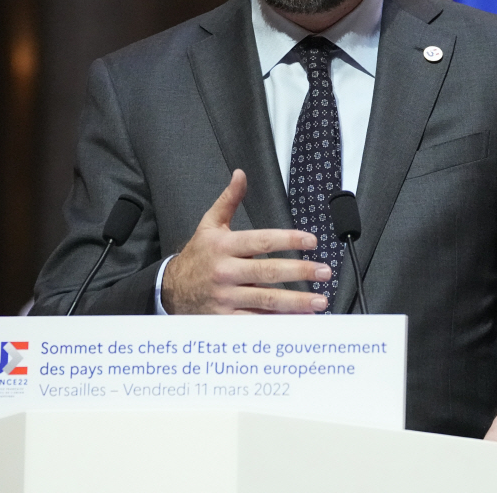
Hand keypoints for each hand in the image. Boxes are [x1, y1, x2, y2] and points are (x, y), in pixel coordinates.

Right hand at [161, 169, 331, 313]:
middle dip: (300, 272)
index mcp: (224, 246)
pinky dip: (278, 322)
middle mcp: (225, 271)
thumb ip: (228, 200)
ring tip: (319, 300)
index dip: (288, 240)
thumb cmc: (197, 256)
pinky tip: (298, 321)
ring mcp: (226, 297)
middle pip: (268, 271)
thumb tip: (241, 175)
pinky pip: (256, 321)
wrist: (171, 290)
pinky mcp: (225, 319)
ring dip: (296, 302)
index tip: (311, 241)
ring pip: (266, 299)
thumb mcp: (209, 225)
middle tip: (324, 272)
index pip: (262, 240)